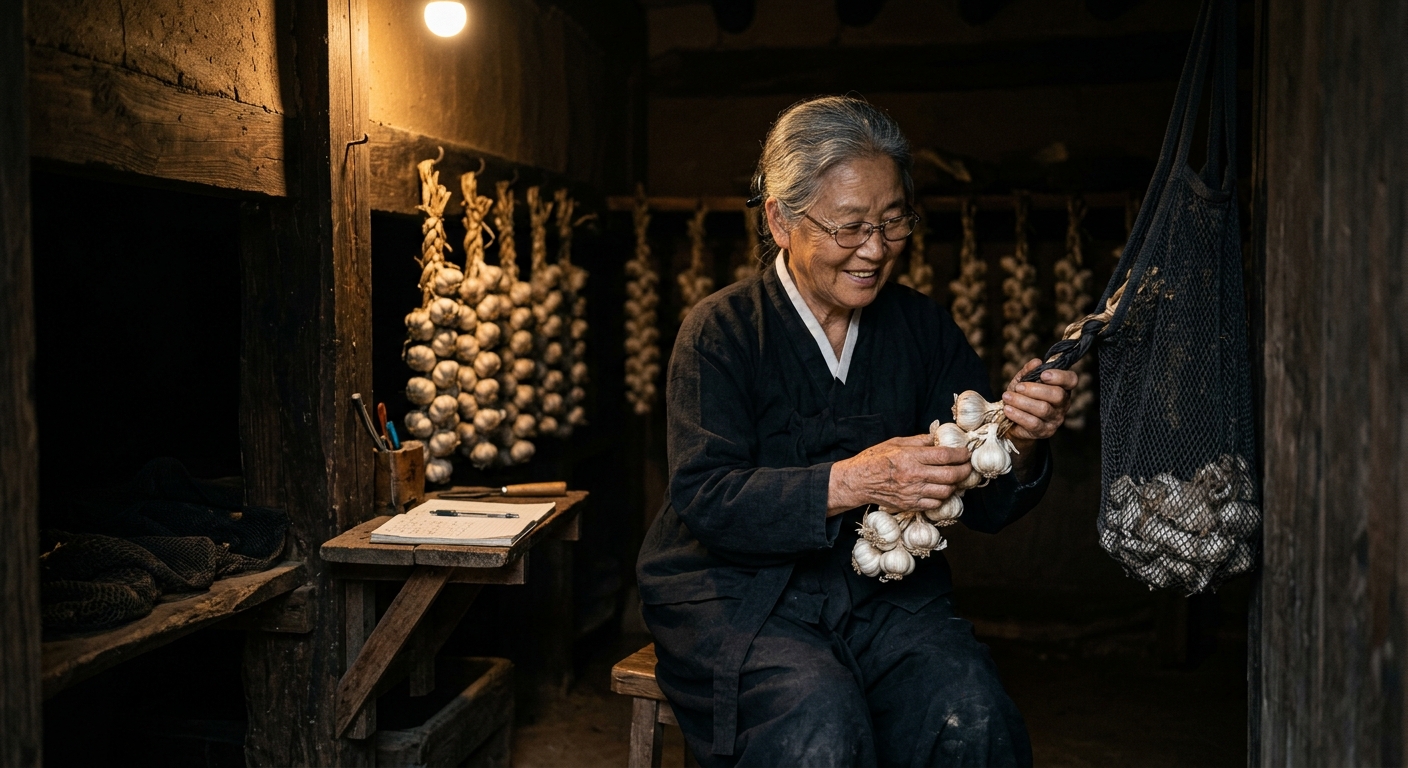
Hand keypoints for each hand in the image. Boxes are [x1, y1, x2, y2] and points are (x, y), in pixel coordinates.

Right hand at [827, 435, 971, 516]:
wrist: (858, 481)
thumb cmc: (875, 459)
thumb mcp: (896, 442)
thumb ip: (919, 441)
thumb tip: (938, 437)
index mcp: (910, 457)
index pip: (945, 456)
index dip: (961, 454)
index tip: (967, 453)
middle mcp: (914, 475)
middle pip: (951, 475)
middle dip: (965, 471)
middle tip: (968, 466)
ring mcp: (913, 492)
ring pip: (946, 491)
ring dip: (955, 485)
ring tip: (956, 478)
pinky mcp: (910, 504)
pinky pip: (935, 503)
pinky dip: (942, 497)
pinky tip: (941, 489)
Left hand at [1000, 358, 1077, 452]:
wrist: (1012, 421)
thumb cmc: (1022, 397)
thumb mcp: (1023, 381)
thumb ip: (1029, 371)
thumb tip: (1036, 362)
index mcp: (1062, 387)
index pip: (1071, 380)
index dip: (1060, 376)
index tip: (1043, 374)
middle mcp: (1063, 404)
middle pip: (1057, 395)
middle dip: (1035, 389)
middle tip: (1018, 387)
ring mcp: (1056, 419)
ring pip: (1043, 409)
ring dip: (1022, 401)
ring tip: (1007, 397)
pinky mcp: (1045, 431)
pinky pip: (1033, 423)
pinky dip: (1018, 415)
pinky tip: (1008, 409)